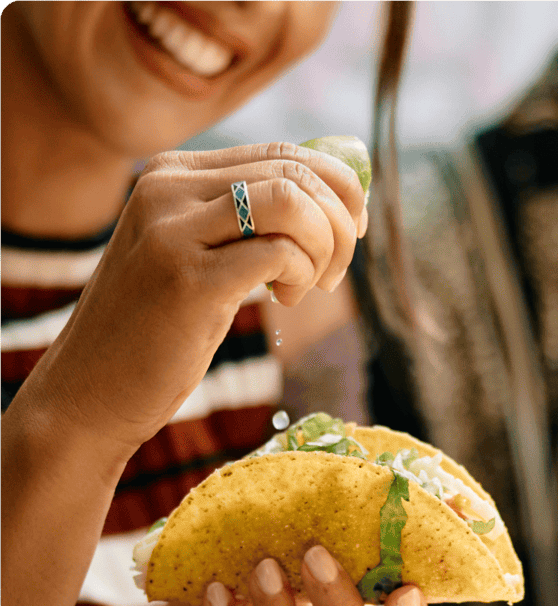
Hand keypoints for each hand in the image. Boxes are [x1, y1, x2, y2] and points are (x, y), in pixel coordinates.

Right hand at [38, 142, 366, 459]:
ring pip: (291, 202)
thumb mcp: (199, 257)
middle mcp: (169, 189)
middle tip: (335, 273)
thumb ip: (247, 222)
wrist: (93, 388)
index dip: (337, 187)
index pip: (283, 152)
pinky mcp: (188, 280)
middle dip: (339, 223)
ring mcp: (174, 231)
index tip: (352, 230)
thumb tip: (337, 199)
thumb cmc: (158, 328)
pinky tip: (284, 300)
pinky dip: (302, 276)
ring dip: (324, 247)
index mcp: (173, 174)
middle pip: (295, 171)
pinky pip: (278, 253)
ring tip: (309, 287)